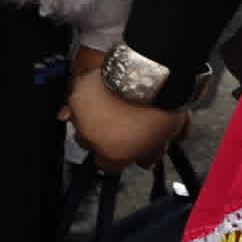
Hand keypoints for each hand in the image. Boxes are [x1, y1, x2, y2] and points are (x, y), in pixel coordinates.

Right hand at [66, 65, 186, 171]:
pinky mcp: (75, 94)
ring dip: (91, 120)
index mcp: (113, 153)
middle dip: (102, 138)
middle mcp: (92, 138)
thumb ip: (153, 153)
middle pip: (89, 145)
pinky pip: (74, 102)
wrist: (147, 74)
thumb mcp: (168, 136)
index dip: (118, 158)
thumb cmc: (158, 104)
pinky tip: (97, 97)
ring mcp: (80, 116)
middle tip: (118, 127)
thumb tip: (148, 159)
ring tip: (108, 109)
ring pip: (79, 124)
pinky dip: (84, 100)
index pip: (107, 167)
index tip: (124, 151)